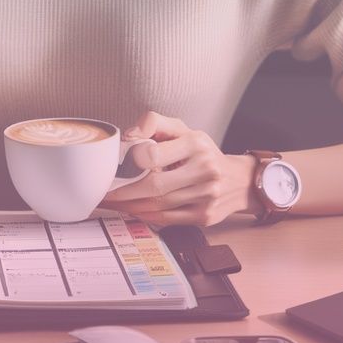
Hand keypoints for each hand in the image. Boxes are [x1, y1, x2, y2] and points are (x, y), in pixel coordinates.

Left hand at [100, 111, 257, 225]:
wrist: (239, 180)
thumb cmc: (202, 153)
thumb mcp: (183, 129)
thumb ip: (154, 122)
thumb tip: (129, 135)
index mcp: (196, 144)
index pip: (154, 154)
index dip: (132, 162)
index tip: (117, 167)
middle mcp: (205, 169)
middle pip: (154, 186)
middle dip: (124, 193)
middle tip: (104, 194)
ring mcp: (207, 195)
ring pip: (158, 205)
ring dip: (130, 207)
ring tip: (113, 203)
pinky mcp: (205, 216)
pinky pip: (168, 219)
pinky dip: (146, 216)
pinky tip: (133, 211)